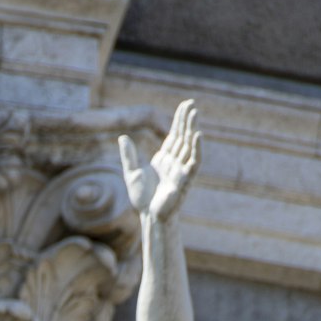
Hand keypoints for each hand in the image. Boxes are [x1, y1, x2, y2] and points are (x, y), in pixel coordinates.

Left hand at [119, 100, 200, 220]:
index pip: (174, 135)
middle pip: (183, 136)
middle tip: (191, 103)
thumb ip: (129, 155)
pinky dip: (197, 149)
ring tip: (194, 113)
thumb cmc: (142, 199)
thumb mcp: (131, 173)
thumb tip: (122, 137)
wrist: (148, 217)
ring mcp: (181, 169)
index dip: (179, 120)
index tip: (184, 105)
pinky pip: (194, 162)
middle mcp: (175, 162)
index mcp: (164, 159)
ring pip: (189, 145)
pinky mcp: (185, 179)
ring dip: (192, 129)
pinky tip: (198, 135)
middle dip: (187, 120)